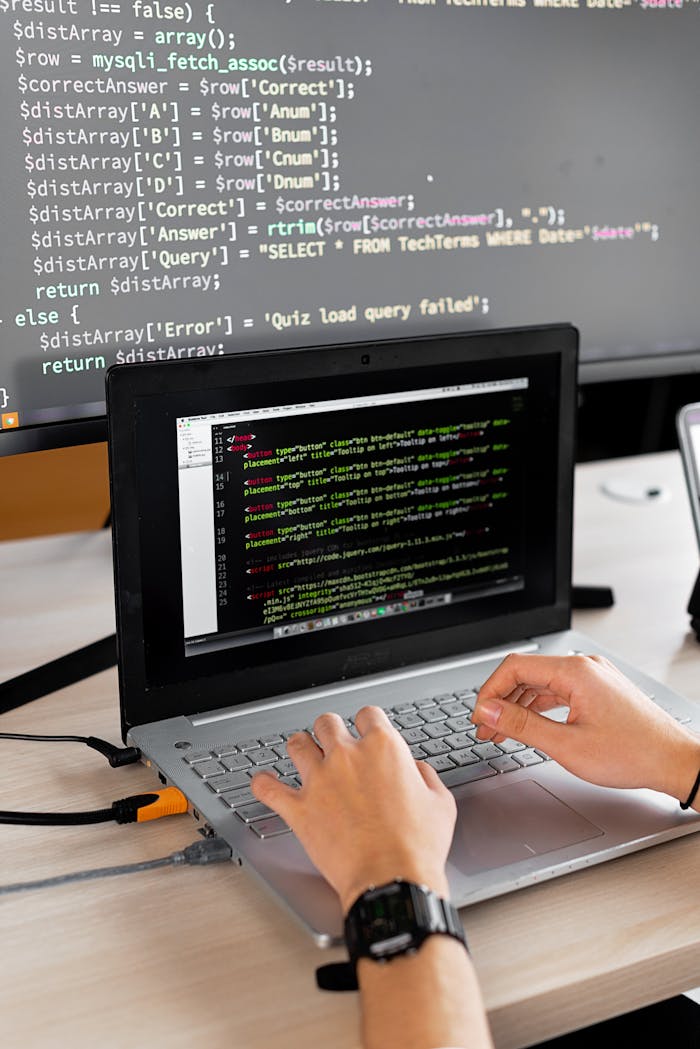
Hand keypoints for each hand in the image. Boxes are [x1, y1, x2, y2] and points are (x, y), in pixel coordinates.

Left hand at [250, 707, 456, 913]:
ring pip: (297, 744)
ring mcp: (319, 781)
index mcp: (383, 748)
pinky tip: (264, 782)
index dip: (367, 723)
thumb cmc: (418, 846)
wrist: (391, 880)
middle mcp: (347, 756)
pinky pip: (268, 788)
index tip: (366, 732)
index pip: (367, 714)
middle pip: (327, 723)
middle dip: (331, 731)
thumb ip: (425, 777)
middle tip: (334, 745)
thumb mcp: (439, 803)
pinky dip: (263, 784)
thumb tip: (415, 769)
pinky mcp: (299, 809)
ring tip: (303, 755)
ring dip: (300, 747)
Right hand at [472, 653, 699, 802]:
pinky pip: (559, 690)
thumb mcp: (567, 745)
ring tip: (502, 732)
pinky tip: (530, 725)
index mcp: (574, 672)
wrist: (674, 762)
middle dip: (501, 701)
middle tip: (486, 728)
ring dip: (518, 706)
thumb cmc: (633, 754)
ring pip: (541, 683)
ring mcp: (593, 676)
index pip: (515, 667)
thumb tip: (489, 712)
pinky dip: (539, 707)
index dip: (490, 692)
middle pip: (526, 673)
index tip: (480, 716)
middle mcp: (584, 667)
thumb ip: (522, 725)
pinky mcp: (599, 689)